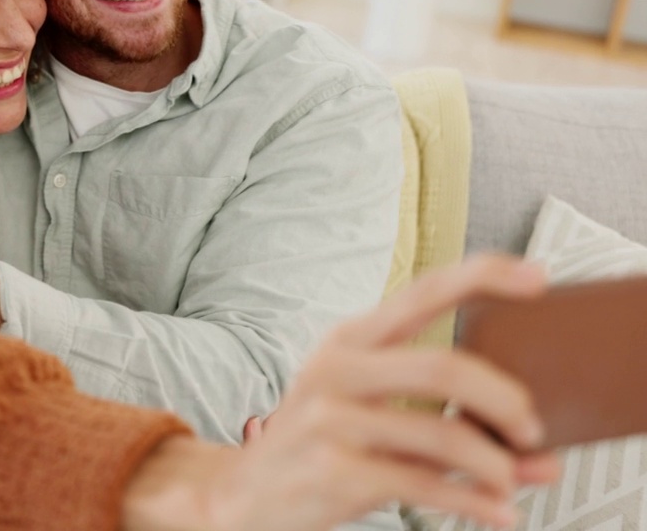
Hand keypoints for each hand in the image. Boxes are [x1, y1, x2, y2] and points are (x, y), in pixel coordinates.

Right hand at [122, 256, 561, 530]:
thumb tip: (542, 459)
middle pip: (443, 367)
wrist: (242, 496)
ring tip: (510, 484)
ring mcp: (329, 419)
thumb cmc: (319, 448)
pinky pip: (423, 485)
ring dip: (495, 466)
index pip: (423, 292)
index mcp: (349, 341)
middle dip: (506, 401)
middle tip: (531, 430)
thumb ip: (452, 429)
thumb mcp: (376, 422)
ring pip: (441, 433)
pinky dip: (472, 504)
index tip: (538, 277)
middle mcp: (336, 369)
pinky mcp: (332, 469)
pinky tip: (495, 513)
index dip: (483, 276)